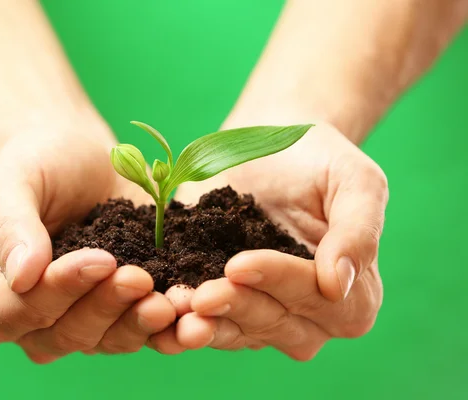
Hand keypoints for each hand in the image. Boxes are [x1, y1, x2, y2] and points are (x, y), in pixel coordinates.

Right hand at [0, 119, 175, 362]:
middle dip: (105, 307)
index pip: (15, 311)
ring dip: (139, 324)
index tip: (99, 258)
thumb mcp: (14, 178)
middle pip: (65, 334)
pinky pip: (142, 331)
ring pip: (106, 341)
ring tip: (170, 299)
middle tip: (140, 277)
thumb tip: (23, 276)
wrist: (83, 156)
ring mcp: (80, 318)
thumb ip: (12, 225)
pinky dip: (166, 327)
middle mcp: (34, 317)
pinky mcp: (121, 311)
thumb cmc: (39, 162)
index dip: (57, 293)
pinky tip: (189, 309)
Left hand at [157, 122, 387, 358]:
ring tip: (175, 312)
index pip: (317, 297)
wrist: (270, 145)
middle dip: (236, 306)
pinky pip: (207, 320)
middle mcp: (310, 316)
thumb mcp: (355, 182)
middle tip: (199, 295)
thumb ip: (358, 232)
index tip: (239, 264)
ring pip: (238, 330)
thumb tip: (337, 285)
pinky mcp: (226, 304)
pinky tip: (160, 310)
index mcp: (352, 294)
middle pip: (275, 322)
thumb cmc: (319, 159)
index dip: (279, 281)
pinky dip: (182, 319)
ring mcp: (265, 314)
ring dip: (206, 325)